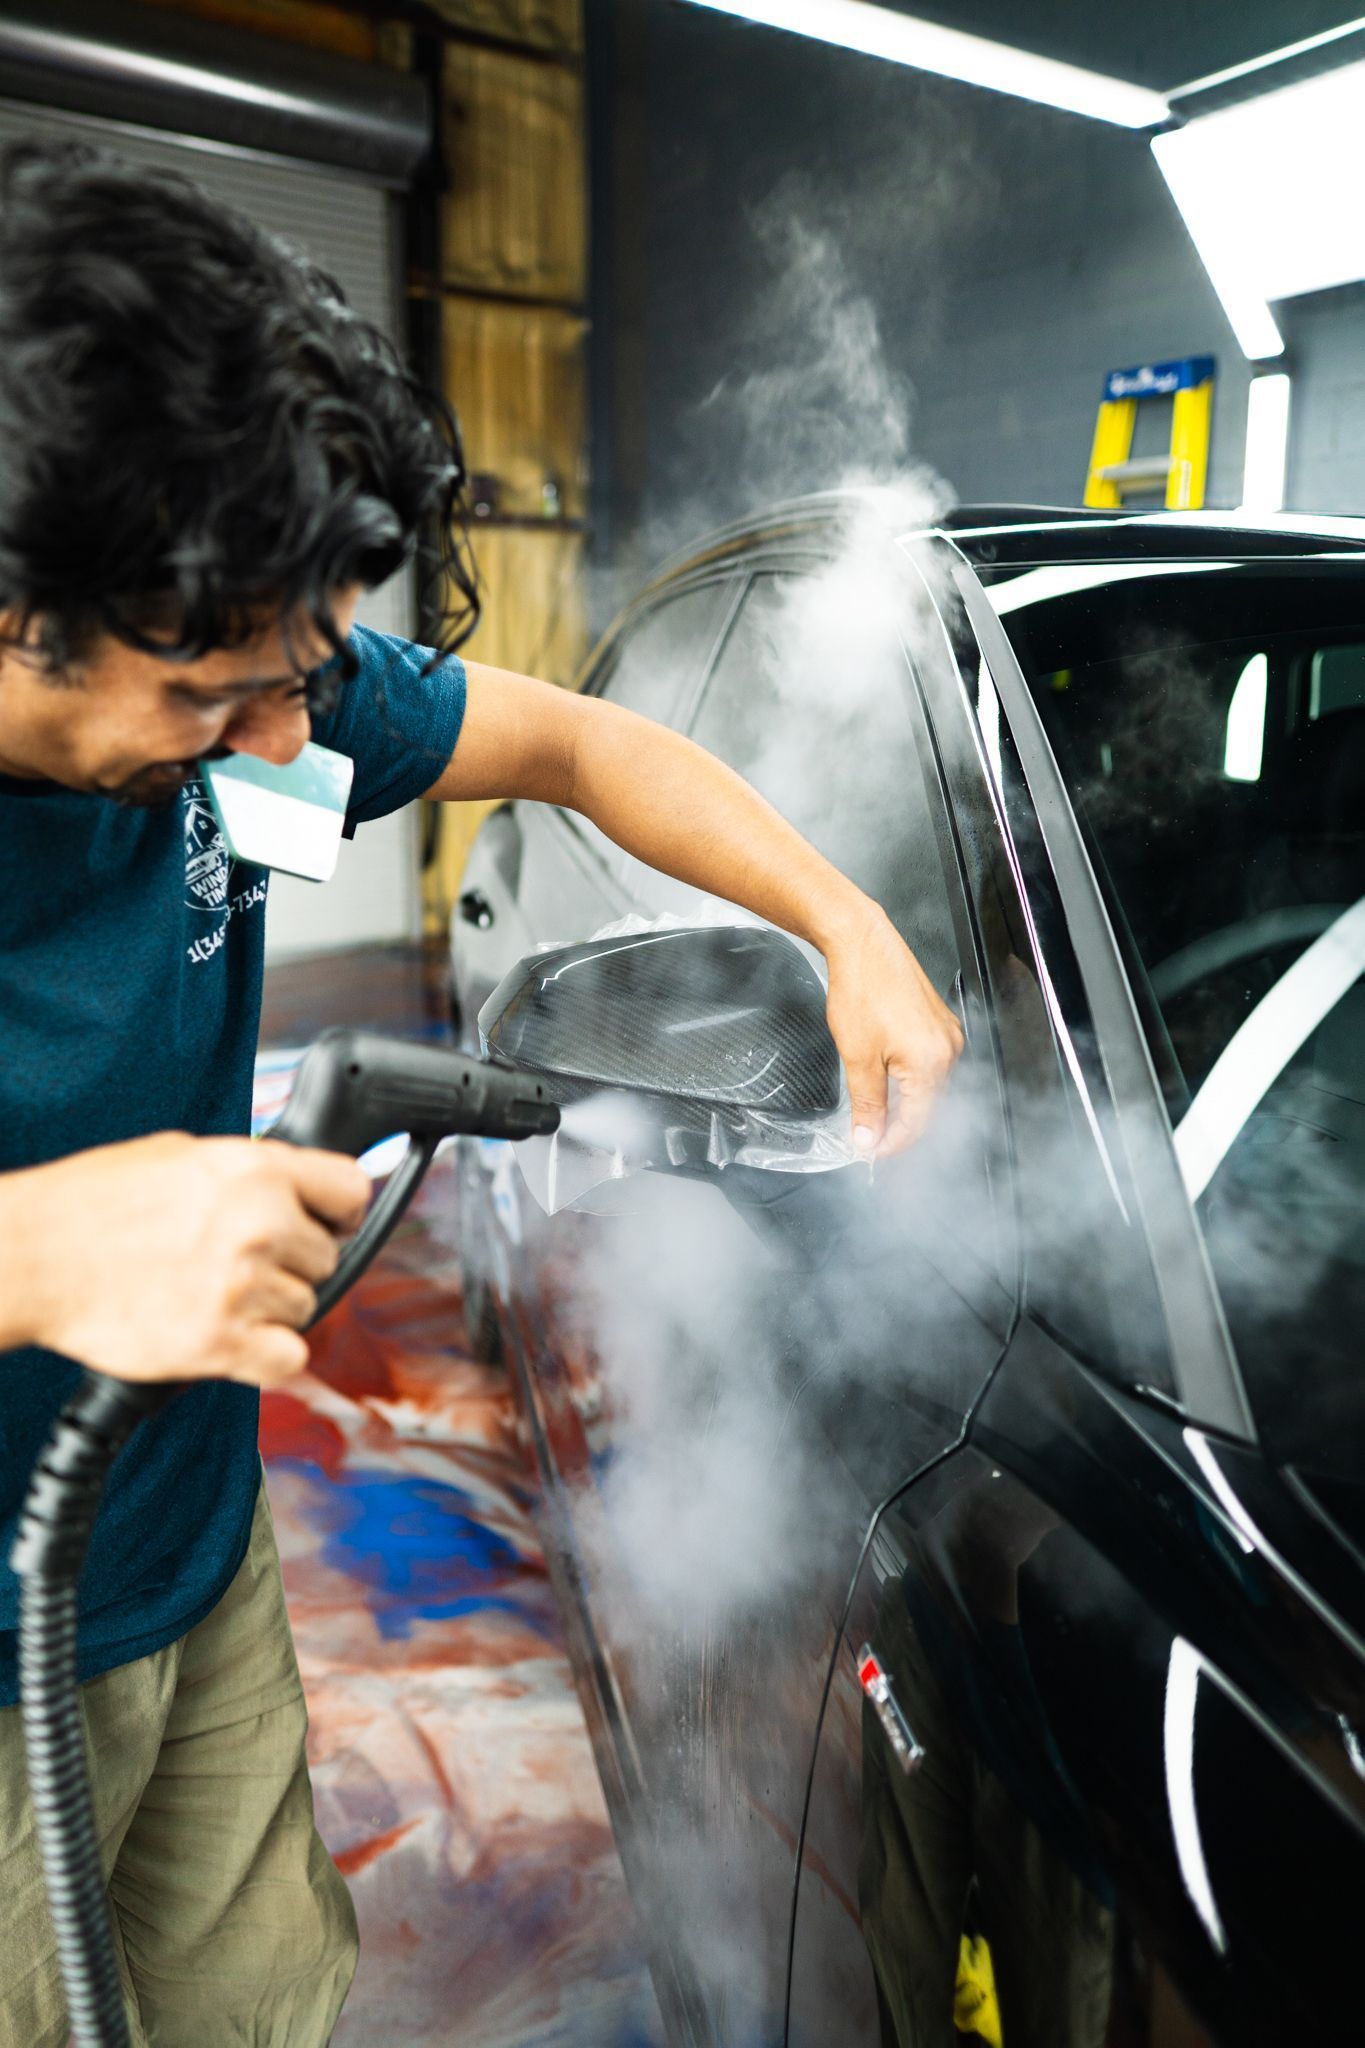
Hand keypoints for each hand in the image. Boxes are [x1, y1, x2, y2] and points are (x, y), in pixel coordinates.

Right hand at [1, 1134, 369, 1386]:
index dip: (340, 1212)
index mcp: (255, 1169)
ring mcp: (242, 1285)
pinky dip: (266, 1356)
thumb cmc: (93, 1202)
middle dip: (291, 1264)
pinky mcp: (219, 1343)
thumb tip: (294, 1188)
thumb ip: (249, 1172)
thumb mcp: (182, 1154)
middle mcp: (259, 1224)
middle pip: (327, 1258)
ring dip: (270, 1310)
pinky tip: (232, 1338)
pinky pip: (288, 1359)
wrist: (33, 1254)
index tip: (328, 1224)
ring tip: (212, 1294)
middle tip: (236, 1265)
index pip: (351, 1189)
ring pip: (305, 1309)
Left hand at [823, 907, 963, 1157]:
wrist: (863, 943)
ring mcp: (948, 1034)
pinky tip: (888, 1082)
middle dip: (899, 1127)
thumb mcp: (857, 1057)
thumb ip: (867, 1104)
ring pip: (930, 1087)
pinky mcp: (940, 1022)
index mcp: (932, 1062)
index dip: (892, 1144)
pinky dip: (911, 1081)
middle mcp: (948, 1049)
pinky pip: (930, 1064)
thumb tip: (868, 1138)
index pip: (917, 1123)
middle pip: (928, 1107)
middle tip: (869, 1137)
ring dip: (905, 1104)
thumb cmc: (862, 989)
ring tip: (875, 1112)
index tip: (870, 1151)